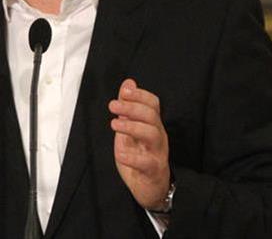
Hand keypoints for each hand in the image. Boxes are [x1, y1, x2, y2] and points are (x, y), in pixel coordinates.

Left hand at [108, 78, 170, 209]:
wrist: (150, 189)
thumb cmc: (141, 157)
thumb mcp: (130, 130)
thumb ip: (129, 108)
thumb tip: (128, 83)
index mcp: (153, 125)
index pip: (153, 104)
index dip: (140, 95)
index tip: (125, 91)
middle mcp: (158, 136)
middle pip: (152, 116)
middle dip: (132, 108)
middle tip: (112, 106)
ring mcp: (157, 153)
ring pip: (152, 134)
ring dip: (132, 127)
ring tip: (114, 124)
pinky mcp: (153, 170)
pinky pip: (146, 162)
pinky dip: (132, 157)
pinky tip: (120, 153)